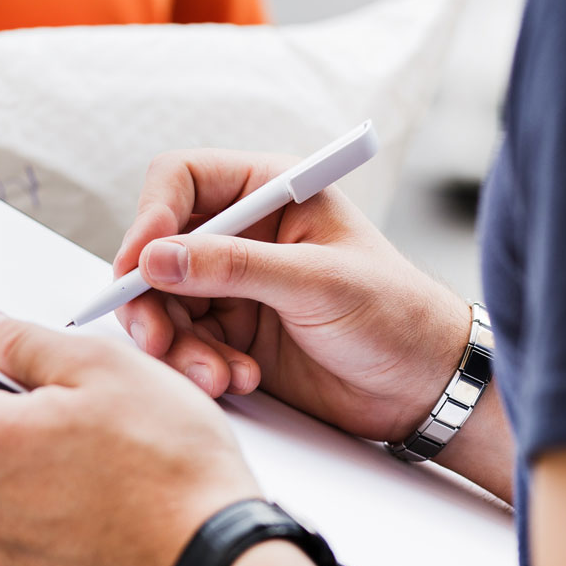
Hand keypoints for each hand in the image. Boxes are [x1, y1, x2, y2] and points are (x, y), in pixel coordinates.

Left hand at [0, 305, 257, 565]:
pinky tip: (115, 503)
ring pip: (13, 486)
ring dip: (48, 469)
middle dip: (30, 420)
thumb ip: (25, 341)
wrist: (214, 557)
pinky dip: (68, 514)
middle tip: (98, 416)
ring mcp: (9, 550)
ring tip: (113, 464)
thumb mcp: (102, 367)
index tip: (41, 370)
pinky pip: (40, 530)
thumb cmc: (169, 460)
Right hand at [113, 150, 470, 441]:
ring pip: (165, 304)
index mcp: (270, 191)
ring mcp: (236, 285)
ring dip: (178, 344)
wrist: (424, 386)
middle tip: (156, 340)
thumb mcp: (316, 283)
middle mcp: (244, 232)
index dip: (151, 218)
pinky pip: (186, 344)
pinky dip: (200, 366)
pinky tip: (238, 380)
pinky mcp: (234, 333)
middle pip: (159, 249)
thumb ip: (234, 267)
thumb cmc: (394, 314)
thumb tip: (156, 258)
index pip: (181, 180)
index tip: (141, 265)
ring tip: (217, 375)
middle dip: (151, 298)